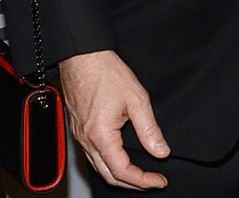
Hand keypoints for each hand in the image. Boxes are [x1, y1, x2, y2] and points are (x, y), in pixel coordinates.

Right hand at [59, 49, 168, 189]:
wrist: (81, 54)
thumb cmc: (104, 71)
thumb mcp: (136, 99)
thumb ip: (149, 129)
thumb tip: (161, 151)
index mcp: (100, 135)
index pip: (123, 172)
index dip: (144, 180)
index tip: (160, 180)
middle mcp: (86, 139)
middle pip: (109, 176)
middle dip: (132, 184)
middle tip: (152, 180)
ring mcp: (79, 134)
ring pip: (98, 167)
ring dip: (119, 175)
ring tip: (140, 172)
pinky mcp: (77, 127)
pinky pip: (91, 155)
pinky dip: (108, 163)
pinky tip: (120, 156)